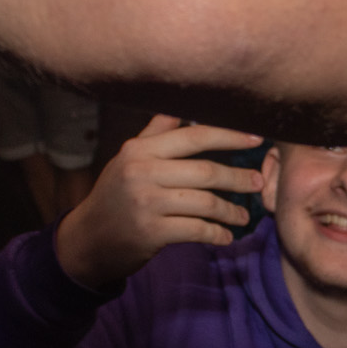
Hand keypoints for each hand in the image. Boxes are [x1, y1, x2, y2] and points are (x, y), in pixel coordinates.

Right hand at [53, 114, 264, 288]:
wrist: (88, 239)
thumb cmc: (115, 195)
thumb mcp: (128, 159)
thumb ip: (155, 133)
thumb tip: (181, 107)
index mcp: (140, 150)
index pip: (194, 136)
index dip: (230, 136)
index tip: (258, 138)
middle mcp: (142, 172)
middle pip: (205, 171)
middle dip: (237, 177)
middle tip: (258, 182)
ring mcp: (147, 203)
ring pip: (205, 203)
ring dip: (230, 211)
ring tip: (243, 216)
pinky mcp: (152, 232)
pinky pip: (197, 230)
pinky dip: (217, 234)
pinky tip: (225, 237)